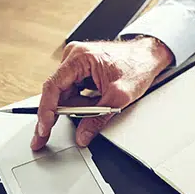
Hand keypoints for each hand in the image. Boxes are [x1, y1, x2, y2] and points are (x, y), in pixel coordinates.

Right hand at [31, 37, 173, 149]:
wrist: (151, 56)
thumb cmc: (138, 66)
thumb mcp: (120, 96)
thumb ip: (98, 118)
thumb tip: (82, 136)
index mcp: (80, 57)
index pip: (53, 87)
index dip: (46, 111)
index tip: (44, 129)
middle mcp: (75, 56)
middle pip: (57, 91)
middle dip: (59, 113)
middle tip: (45, 137)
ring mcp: (77, 62)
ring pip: (66, 93)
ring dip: (77, 107)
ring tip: (99, 104)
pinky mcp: (82, 69)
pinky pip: (74, 90)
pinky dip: (82, 101)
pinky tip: (97, 101)